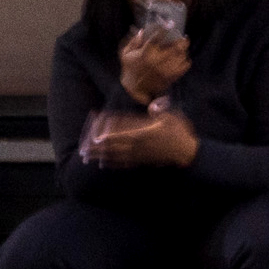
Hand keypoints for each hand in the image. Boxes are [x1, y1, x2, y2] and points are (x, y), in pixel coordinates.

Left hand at [84, 106, 198, 172]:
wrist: (185, 152)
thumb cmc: (179, 132)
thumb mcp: (172, 116)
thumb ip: (160, 111)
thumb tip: (153, 105)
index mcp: (143, 131)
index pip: (120, 127)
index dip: (106, 124)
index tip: (96, 122)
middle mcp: (137, 143)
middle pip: (112, 143)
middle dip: (96, 144)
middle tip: (83, 144)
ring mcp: (138, 154)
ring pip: (114, 154)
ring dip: (99, 155)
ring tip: (86, 155)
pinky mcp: (140, 161)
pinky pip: (123, 163)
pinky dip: (112, 163)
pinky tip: (103, 163)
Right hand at [118, 29, 190, 105]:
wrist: (134, 88)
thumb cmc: (129, 68)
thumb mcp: (125, 54)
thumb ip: (133, 42)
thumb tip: (142, 31)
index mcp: (145, 53)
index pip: (157, 38)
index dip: (165, 29)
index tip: (171, 23)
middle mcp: (156, 61)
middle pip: (176, 47)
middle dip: (182, 41)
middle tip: (183, 38)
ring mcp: (165, 70)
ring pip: (182, 56)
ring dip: (184, 51)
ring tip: (182, 49)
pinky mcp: (170, 77)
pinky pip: (184, 66)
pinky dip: (186, 61)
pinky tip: (182, 59)